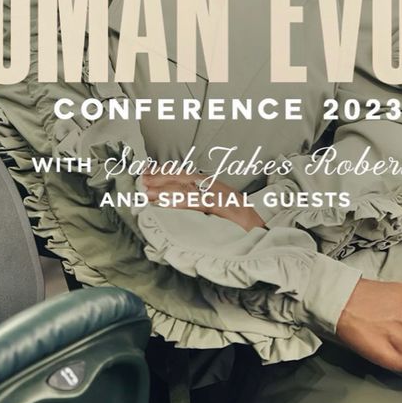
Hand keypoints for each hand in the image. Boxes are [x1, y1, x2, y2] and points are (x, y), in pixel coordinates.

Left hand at [141, 165, 265, 230]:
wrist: (261, 231)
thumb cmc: (239, 223)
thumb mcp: (217, 209)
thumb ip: (200, 204)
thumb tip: (177, 205)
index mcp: (212, 185)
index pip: (185, 174)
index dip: (165, 172)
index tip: (147, 172)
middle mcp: (214, 186)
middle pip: (182, 177)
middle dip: (160, 177)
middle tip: (140, 180)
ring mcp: (219, 195)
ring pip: (186, 188)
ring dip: (164, 189)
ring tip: (146, 191)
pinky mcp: (222, 207)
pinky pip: (196, 202)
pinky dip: (179, 201)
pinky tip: (164, 203)